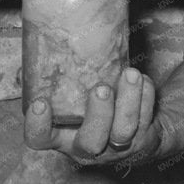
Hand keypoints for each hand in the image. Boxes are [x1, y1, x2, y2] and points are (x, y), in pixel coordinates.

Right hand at [23, 67, 162, 165]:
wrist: (131, 131)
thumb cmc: (89, 106)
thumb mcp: (69, 98)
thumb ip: (59, 78)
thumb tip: (47, 36)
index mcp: (61, 137)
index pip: (39, 139)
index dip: (37, 126)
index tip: (40, 102)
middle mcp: (87, 147)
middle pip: (90, 142)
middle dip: (98, 115)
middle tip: (101, 88)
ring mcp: (116, 147)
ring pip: (124, 132)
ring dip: (128, 101)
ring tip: (130, 75)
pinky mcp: (142, 140)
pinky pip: (146, 120)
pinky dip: (146, 97)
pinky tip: (142, 80)